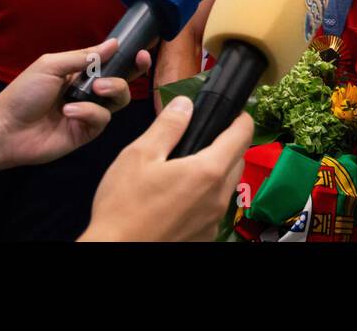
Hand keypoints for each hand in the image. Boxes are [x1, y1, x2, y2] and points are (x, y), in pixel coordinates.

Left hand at [0, 38, 146, 168]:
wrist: (5, 129)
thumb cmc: (23, 93)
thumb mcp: (51, 65)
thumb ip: (84, 56)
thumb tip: (113, 43)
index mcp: (79, 74)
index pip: (110, 64)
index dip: (128, 59)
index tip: (142, 52)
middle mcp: (88, 93)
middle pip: (122, 83)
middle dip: (128, 75)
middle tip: (129, 68)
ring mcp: (88, 114)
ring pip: (118, 101)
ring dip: (111, 90)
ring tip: (95, 89)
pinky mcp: (86, 133)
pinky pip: (102, 119)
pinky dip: (89, 112)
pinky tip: (70, 111)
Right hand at [81, 97, 251, 240]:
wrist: (114, 251)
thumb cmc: (123, 209)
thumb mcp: (140, 155)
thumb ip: (168, 126)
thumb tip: (184, 106)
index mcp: (207, 172)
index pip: (243, 135)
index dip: (240, 119)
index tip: (232, 114)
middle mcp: (217, 198)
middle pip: (238, 161)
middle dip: (228, 145)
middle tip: (204, 138)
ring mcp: (212, 221)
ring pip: (226, 187)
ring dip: (216, 172)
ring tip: (186, 168)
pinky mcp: (204, 237)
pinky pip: (213, 209)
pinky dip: (205, 197)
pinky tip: (179, 196)